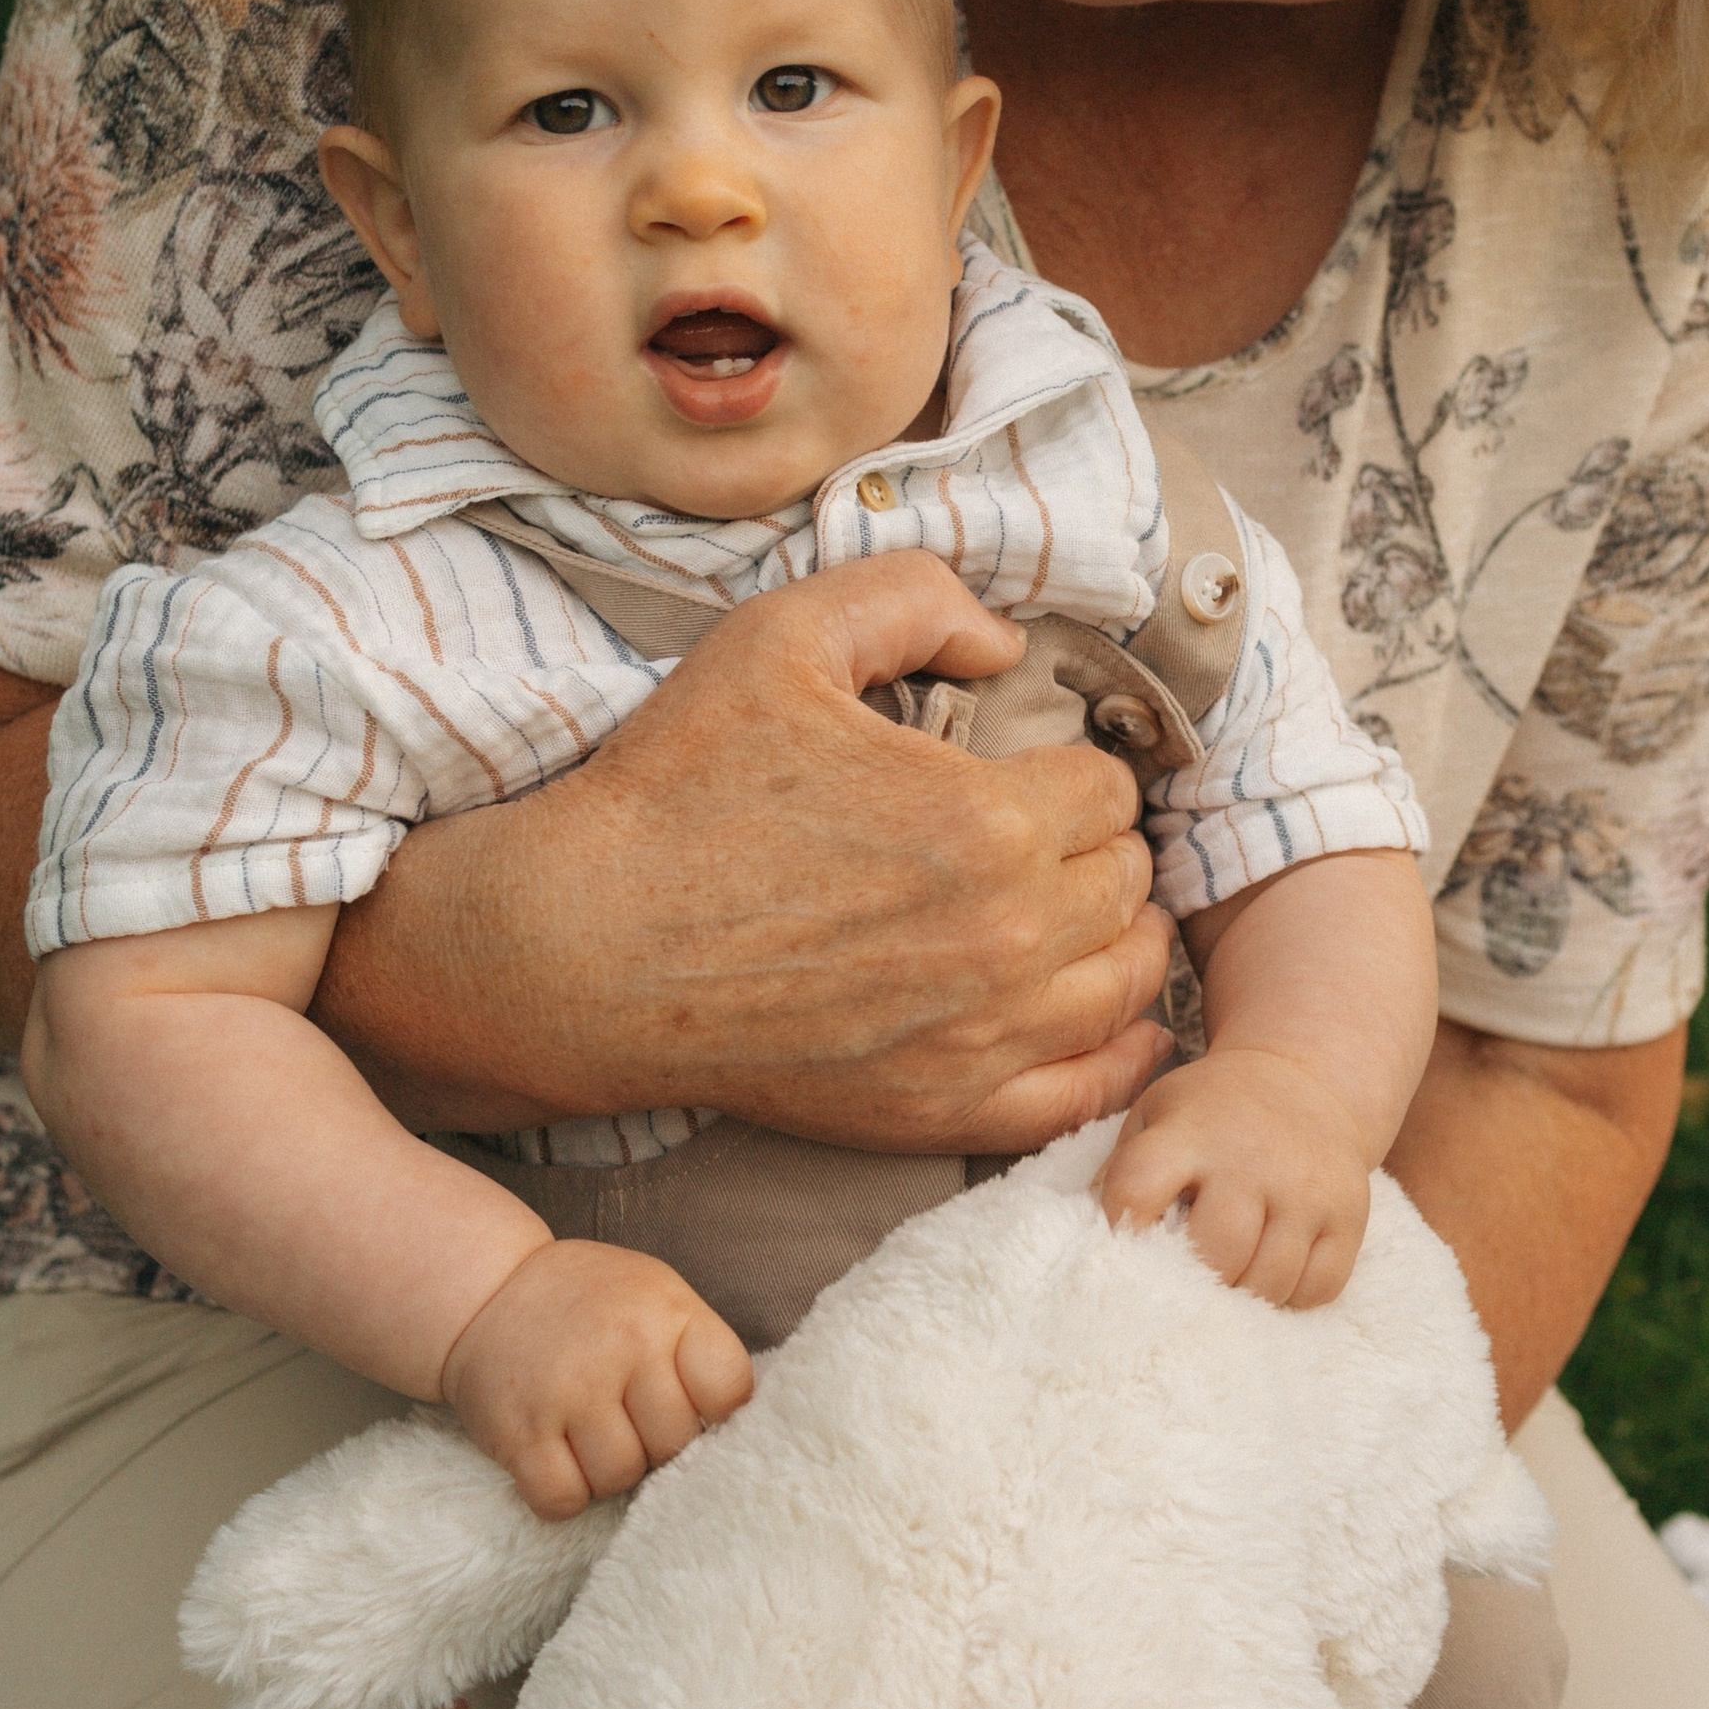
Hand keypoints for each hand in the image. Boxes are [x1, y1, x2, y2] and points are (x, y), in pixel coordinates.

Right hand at [317, 556, 1173, 1152]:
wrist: (580, 950)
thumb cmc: (675, 789)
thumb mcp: (781, 635)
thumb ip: (913, 596)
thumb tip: (1006, 642)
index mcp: (985, 820)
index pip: (1109, 790)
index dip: (1074, 766)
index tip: (1033, 767)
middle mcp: (1005, 938)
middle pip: (1128, 883)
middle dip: (1098, 845)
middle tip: (1046, 831)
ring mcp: (978, 1039)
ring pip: (1128, 982)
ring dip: (1114, 935)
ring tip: (1076, 910)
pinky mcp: (940, 1113)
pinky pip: (1089, 1090)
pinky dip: (1115, 1049)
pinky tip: (1099, 1014)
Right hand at [441, 1239, 755, 1521]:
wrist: (487, 1289)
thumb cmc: (589, 1303)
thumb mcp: (655, 1296)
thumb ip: (695, 1351)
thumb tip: (734, 1432)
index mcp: (666, 1311)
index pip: (730, 1390)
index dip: (715, 1412)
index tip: (691, 1407)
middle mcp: (620, 1347)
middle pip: (675, 1444)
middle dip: (657, 1444)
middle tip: (628, 1418)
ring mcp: (567, 1391)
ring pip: (620, 1479)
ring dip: (609, 1471)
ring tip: (589, 1433)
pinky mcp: (518, 1432)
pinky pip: (563, 1501)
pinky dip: (564, 1494)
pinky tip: (557, 1457)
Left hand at [1098, 1049, 1373, 1307]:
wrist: (1302, 1080)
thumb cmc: (1210, 1112)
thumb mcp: (1156, 1114)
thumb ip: (1119, 1170)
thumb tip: (1085, 1242)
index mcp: (1188, 1131)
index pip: (1138, 1189)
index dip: (1122, 1230)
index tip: (1124, 1251)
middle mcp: (1250, 1157)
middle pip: (1216, 1253)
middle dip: (1193, 1281)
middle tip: (1184, 1283)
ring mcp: (1306, 1187)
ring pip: (1269, 1282)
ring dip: (1241, 1298)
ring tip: (1225, 1282)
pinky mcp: (1349, 1213)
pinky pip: (1317, 1288)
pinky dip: (1289, 1298)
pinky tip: (1270, 1276)